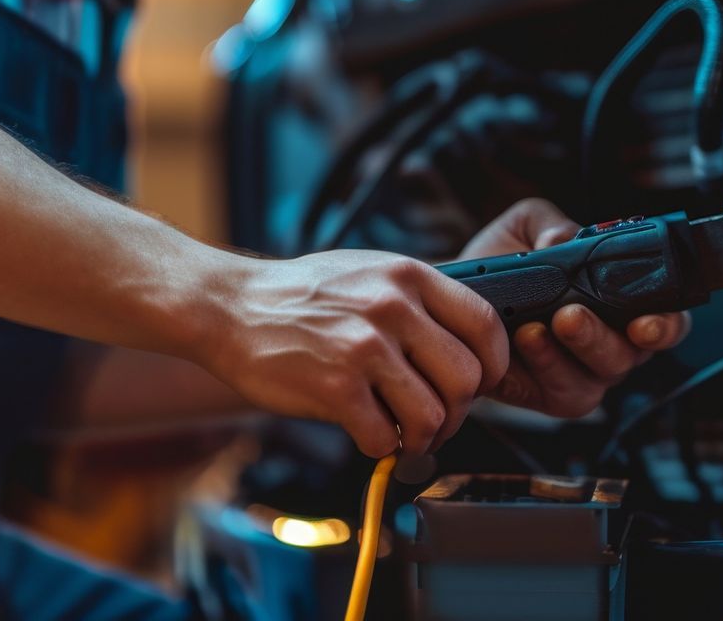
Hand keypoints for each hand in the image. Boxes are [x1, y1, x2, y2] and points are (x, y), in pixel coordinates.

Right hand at [199, 251, 507, 461]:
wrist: (229, 306)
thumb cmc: (302, 296)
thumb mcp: (370, 273)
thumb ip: (418, 303)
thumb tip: (468, 352)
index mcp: (409, 277)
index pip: (486, 325)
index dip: (493, 366)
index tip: (478, 385)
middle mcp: (392, 308)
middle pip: (466, 380)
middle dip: (458, 413)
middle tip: (438, 422)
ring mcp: (363, 348)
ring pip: (432, 416)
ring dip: (423, 439)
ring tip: (406, 437)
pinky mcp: (334, 387)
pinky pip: (384, 437)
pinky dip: (382, 448)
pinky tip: (367, 434)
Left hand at [459, 199, 691, 417]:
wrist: (458, 296)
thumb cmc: (505, 261)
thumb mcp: (527, 227)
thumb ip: (551, 225)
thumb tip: (560, 241)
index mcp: (626, 306)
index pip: (668, 321)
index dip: (667, 325)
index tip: (645, 322)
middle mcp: (615, 344)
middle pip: (631, 355)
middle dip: (602, 336)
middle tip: (571, 315)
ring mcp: (586, 374)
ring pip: (597, 378)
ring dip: (570, 353)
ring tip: (537, 327)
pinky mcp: (551, 394)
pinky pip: (559, 390)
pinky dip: (543, 365)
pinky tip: (525, 341)